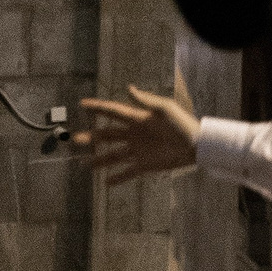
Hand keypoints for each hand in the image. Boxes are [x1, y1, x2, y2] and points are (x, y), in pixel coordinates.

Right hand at [75, 84, 200, 182]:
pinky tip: (106, 182)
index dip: (97, 107)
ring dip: (99, 160)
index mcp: (137, 119)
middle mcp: (134, 134)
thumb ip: (146, 100)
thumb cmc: (183, 124)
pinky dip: (118, 178)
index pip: (113, 112)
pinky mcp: (145, 165)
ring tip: (85, 164)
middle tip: (74, 140)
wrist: (197, 146)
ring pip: (113, 156)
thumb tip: (129, 88)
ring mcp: (138, 151)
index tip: (81, 104)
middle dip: (91, 138)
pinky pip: (128, 172)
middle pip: (107, 135)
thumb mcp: (165, 109)